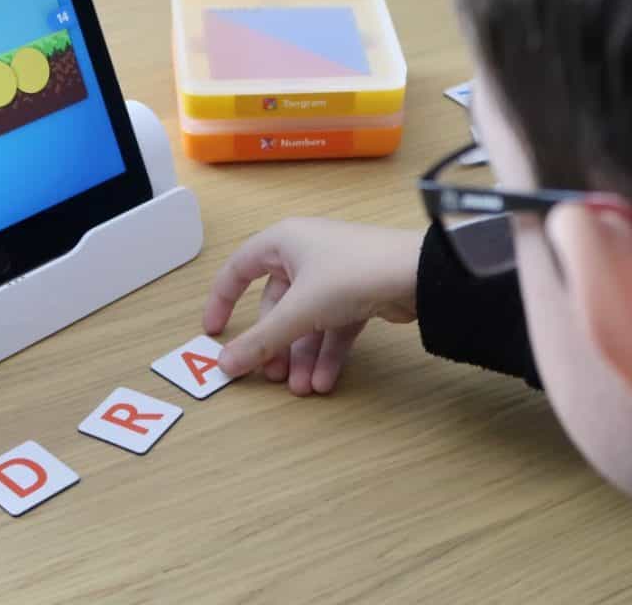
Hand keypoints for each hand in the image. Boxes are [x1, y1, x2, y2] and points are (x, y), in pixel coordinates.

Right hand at [204, 218, 423, 395]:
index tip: (214, 334)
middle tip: (271, 377)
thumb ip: (261, 340)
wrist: (417, 275)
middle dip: (275, 345)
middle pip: (277, 305)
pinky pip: (333, 326)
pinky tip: (325, 382)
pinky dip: (327, 353)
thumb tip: (225, 364)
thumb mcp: (299, 310)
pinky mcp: (359, 292)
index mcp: (282, 241)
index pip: (239, 270)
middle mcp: (306, 253)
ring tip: (303, 388)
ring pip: (307, 320)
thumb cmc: (351, 273)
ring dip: (303, 356)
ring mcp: (334, 274)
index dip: (223, 301)